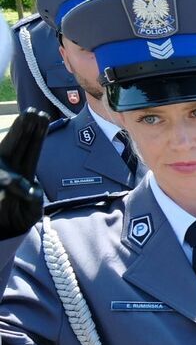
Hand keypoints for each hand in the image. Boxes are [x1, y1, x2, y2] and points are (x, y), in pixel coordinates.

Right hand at [0, 109, 49, 238]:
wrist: (0, 232)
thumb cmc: (16, 218)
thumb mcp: (31, 212)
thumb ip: (34, 201)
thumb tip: (32, 189)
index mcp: (22, 174)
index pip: (31, 151)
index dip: (36, 135)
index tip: (43, 117)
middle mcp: (9, 170)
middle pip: (18, 146)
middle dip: (25, 129)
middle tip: (34, 113)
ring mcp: (0, 174)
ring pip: (6, 154)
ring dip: (16, 137)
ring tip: (26, 121)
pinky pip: (2, 178)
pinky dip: (8, 178)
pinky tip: (14, 173)